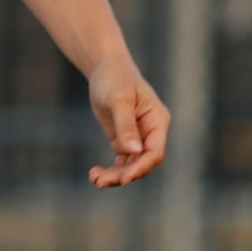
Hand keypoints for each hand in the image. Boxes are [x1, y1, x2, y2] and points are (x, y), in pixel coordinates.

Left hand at [86, 54, 169, 187]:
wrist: (106, 69)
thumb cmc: (115, 78)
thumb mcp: (119, 99)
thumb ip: (126, 124)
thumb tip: (134, 151)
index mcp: (157, 121)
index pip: (155, 152)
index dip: (141, 167)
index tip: (124, 178)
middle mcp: (151, 133)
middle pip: (142, 164)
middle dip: (123, 175)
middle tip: (100, 181)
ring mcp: (138, 139)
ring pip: (131, 166)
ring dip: (115, 176)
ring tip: (94, 179)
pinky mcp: (124, 141)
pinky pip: (121, 162)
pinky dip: (110, 170)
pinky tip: (94, 175)